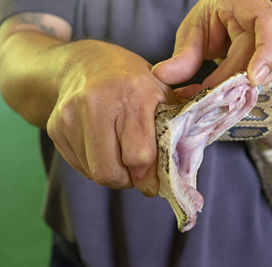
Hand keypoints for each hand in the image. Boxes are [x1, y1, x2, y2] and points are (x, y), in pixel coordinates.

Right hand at [47, 40, 172, 194]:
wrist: (85, 64)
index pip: (139, 155)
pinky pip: (80, 167)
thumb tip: (174, 174)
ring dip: (113, 173)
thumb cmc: (132, 81)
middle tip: (137, 170)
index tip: (154, 179)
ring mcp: (71, 116)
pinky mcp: (55, 127)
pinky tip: (104, 146)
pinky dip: (96, 165)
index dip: (149, 175)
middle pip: (110, 172)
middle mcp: (97, 103)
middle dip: (128, 180)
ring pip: (94, 174)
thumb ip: (173, 129)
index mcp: (133, 93)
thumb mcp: (161, 94)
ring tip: (122, 155)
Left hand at [152, 0, 271, 96]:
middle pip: (263, 59)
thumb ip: (183, 55)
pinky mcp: (270, 63)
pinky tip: (218, 96)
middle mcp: (269, 26)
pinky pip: (261, 81)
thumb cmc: (212, 18)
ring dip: (238, 90)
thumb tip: (161, 76)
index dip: (265, 52)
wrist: (225, 18)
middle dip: (234, 83)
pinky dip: (239, 92)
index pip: (268, 24)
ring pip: (268, 74)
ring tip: (208, 97)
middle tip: (205, 98)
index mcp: (251, 6)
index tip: (252, 77)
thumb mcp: (194, 30)